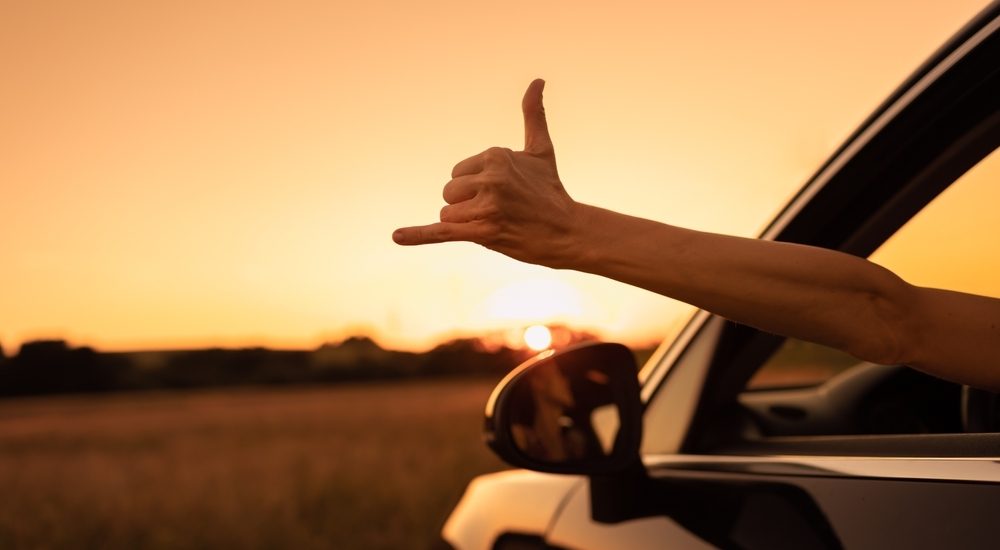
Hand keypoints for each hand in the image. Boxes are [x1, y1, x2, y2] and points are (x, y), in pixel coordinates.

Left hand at [393, 79, 581, 267]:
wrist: (568, 231)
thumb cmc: (550, 190)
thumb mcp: (541, 149)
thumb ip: (533, 114)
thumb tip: (537, 80)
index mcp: (496, 155)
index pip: (457, 174)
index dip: (475, 188)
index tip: (504, 193)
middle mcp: (491, 177)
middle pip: (448, 194)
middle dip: (467, 206)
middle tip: (500, 211)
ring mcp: (487, 205)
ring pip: (447, 215)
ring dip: (466, 225)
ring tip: (497, 224)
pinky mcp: (483, 232)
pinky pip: (441, 231)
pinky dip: (417, 235)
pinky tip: (396, 237)